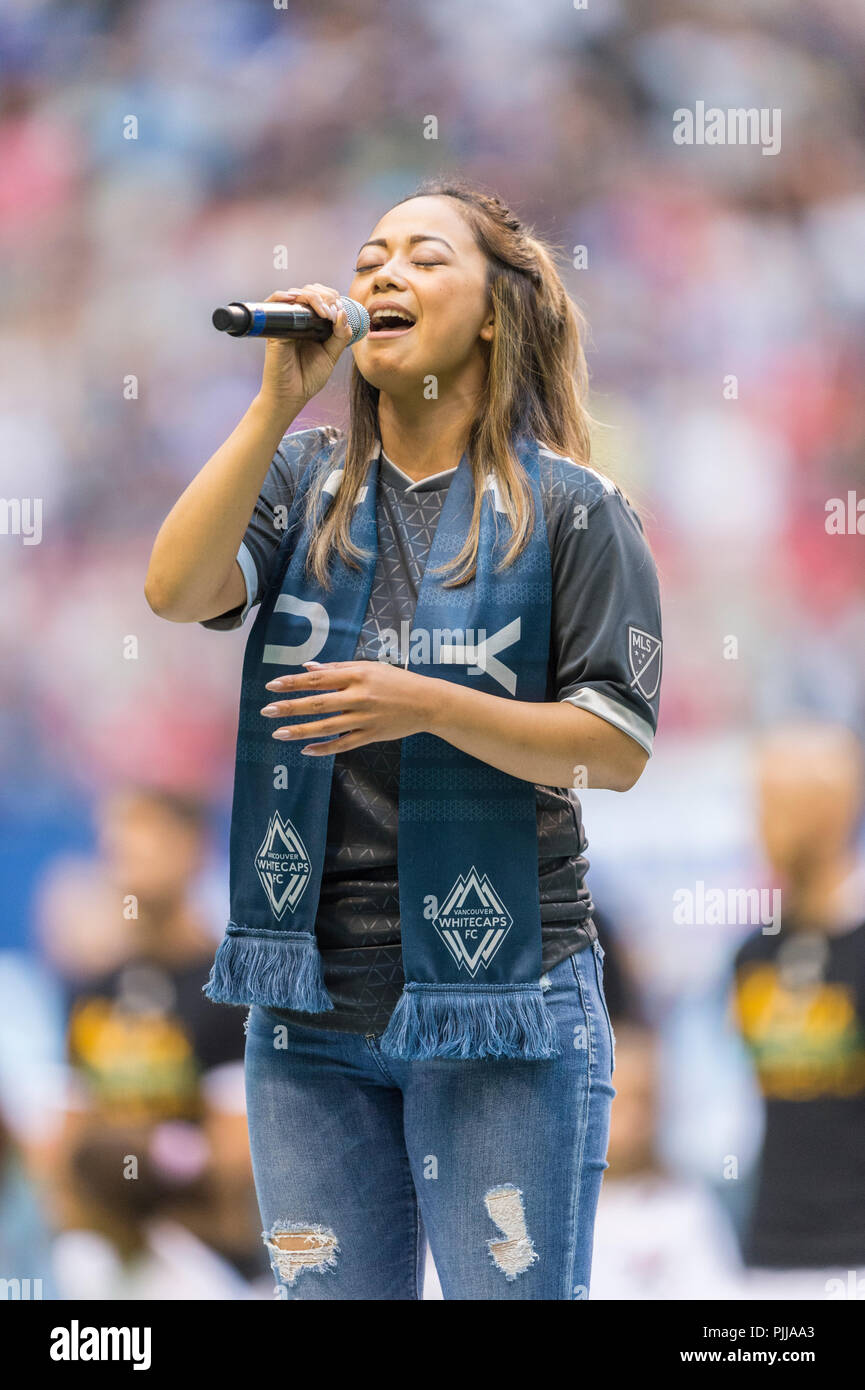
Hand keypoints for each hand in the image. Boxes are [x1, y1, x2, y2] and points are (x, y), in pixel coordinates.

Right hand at [256, 284, 354, 421]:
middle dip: (326, 295)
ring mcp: (285, 322)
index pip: (322, 298)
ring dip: (313, 296)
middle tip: (331, 314)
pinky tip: (296, 298)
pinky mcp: (274, 328)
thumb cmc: (308, 378)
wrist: (292, 396)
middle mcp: (298, 320)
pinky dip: (283, 295)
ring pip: (296, 293)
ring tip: (324, 312)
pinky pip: (274, 303)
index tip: (339, 314)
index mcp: (313, 324)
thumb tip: (342, 313)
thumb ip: (340, 336)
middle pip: (310, 291)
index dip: (333, 298)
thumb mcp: (331, 355)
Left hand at [259, 659, 437, 754]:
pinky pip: (343, 744)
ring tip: (278, 733)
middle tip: (267, 710)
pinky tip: (306, 750)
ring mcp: (365, 718)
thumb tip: (308, 668)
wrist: (428, 702)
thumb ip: (338, 668)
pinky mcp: (371, 735)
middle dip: (290, 707)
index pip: (319, 679)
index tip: (271, 686)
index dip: (294, 682)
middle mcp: (359, 696)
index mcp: (357, 675)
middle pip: (318, 703)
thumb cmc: (396, 681)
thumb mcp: (369, 667)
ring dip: (301, 730)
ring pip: (327, 726)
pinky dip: (324, 748)